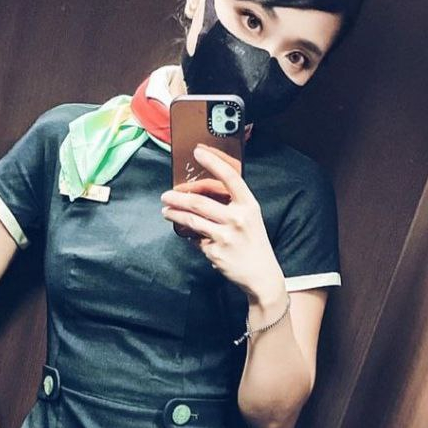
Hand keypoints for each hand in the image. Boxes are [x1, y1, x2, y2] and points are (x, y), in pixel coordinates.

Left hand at [160, 144, 284, 304]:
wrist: (261, 275)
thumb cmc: (253, 243)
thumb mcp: (250, 218)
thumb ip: (232, 205)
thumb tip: (203, 193)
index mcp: (249, 205)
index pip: (230, 178)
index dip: (213, 162)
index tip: (198, 152)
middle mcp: (238, 218)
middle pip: (200, 202)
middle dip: (178, 197)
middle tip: (166, 195)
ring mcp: (225, 236)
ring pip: (192, 221)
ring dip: (175, 214)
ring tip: (166, 210)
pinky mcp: (215, 252)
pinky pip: (196, 240)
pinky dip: (191, 237)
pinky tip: (189, 235)